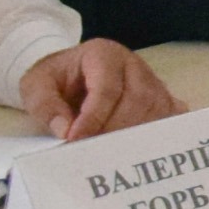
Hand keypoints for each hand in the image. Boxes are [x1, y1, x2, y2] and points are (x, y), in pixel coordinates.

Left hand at [20, 41, 175, 138]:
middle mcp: (134, 65)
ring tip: (113, 153)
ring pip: (156, 109)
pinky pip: (171, 115)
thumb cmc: (56, 80)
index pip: (107, 88)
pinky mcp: (162, 97)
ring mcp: (152, 80)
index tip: (76, 139)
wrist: (69, 75)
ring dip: (136, 135)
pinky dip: (161, 132)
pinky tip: (144, 147)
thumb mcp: (36, 87)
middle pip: (138, 99)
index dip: (94, 117)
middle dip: (116, 128)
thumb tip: (65, 129)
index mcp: (104, 54)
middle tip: (94, 151)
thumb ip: (45, 105)